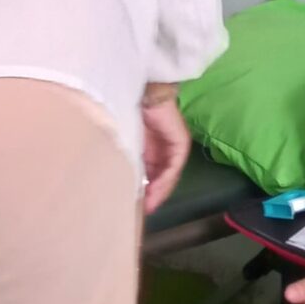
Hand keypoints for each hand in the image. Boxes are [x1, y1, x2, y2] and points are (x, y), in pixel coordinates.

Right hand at [140, 98, 192, 212]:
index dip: (148, 190)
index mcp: (154, 149)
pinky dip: (165, 179)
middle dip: (154, 195)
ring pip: (170, 175)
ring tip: (150, 204)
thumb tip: (123, 179)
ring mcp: (176, 147)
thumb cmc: (131, 114)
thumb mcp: (129, 142)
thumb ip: (130, 159)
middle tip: (144, 209)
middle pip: (163, 178)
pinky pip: (174, 166)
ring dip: (160, 191)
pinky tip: (156, 189)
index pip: (154, 175)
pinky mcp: (181, 143)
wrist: (144, 94)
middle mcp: (167, 150)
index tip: (139, 205)